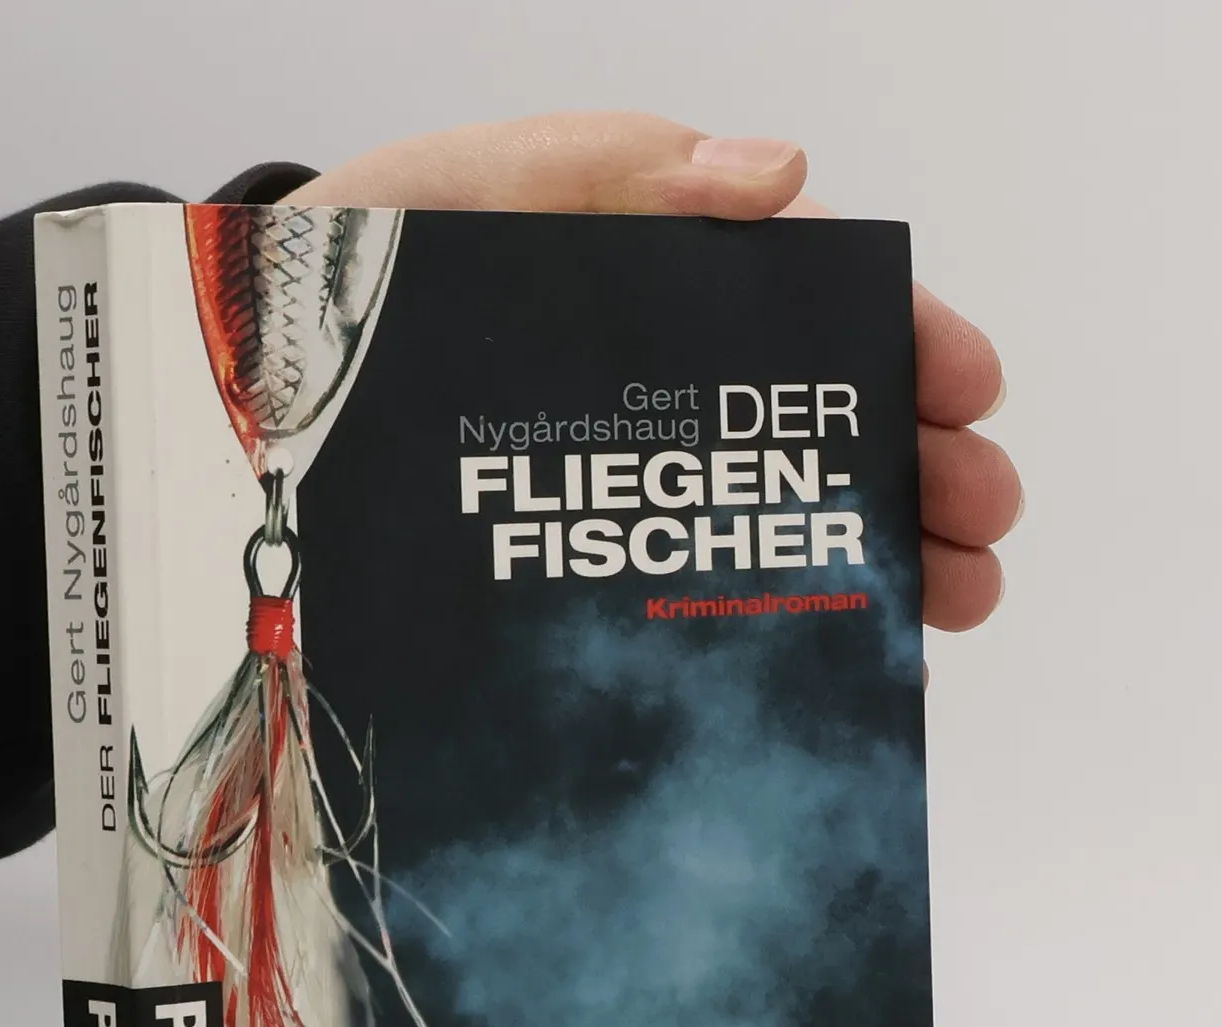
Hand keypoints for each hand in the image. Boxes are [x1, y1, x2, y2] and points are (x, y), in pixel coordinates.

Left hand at [288, 113, 1018, 635]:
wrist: (239, 397)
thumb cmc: (351, 271)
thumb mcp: (468, 189)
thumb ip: (604, 169)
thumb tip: (779, 177)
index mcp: (657, 278)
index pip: (812, 304)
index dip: (903, 341)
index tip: (970, 390)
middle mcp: (658, 391)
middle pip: (818, 425)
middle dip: (917, 468)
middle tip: (982, 522)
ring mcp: (622, 488)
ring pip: (774, 521)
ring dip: (879, 560)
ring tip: (952, 604)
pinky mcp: (575, 571)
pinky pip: (688, 599)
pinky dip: (772, 626)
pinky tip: (836, 661)